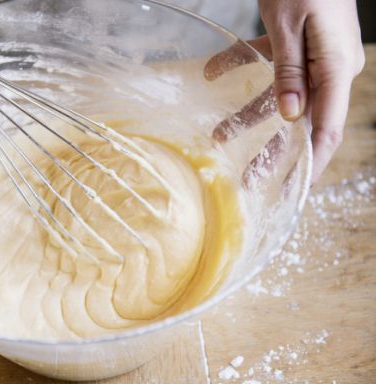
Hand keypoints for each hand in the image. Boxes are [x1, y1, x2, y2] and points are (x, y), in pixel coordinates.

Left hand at [206, 0, 364, 182]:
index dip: (307, 164)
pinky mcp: (295, 44)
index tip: (288, 192)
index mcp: (336, 68)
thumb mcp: (291, 25)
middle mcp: (328, 68)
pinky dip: (240, 68)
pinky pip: (269, 65)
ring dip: (247, 116)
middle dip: (272, 152)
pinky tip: (212, 71)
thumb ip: (290, 71)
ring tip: (216, 135)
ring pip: (279, 98)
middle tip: (247, 179)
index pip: (325, 129)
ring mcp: (314, 57)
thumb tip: (290, 117)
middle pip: (299, 122)